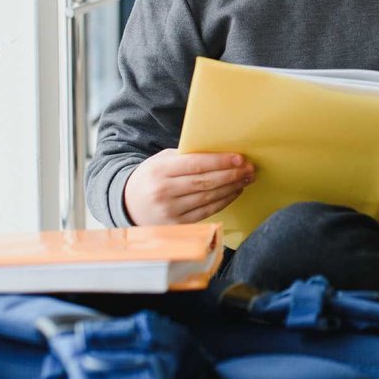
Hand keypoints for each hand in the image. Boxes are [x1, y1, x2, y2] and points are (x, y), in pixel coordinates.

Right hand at [122, 148, 254, 225]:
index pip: (196, 164)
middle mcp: (164, 192)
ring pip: (208, 198)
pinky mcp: (178, 225)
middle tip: (249, 169)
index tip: (239, 158)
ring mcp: (170, 211)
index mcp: (159, 170)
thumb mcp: (161, 161)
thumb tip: (219, 153)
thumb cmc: (151, 178)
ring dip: (231, 188)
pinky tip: (234, 192)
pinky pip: (207, 211)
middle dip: (231, 174)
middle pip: (205, 182)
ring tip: (245, 179)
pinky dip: (223, 201)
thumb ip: (185, 156)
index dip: (220, 161)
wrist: (129, 205)